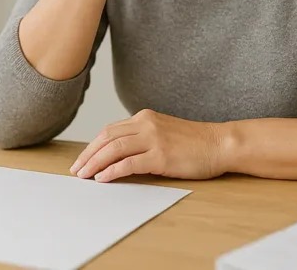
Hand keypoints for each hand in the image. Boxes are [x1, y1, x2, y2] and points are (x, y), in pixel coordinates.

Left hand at [69, 109, 226, 182]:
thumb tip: (119, 154)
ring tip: (83, 176)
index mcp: (145, 117)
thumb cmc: (195, 143)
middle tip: (76, 169)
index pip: (110, 130)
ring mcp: (154, 139)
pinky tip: (102, 178)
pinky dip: (112, 171)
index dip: (93, 146)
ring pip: (114, 149)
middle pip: (107, 138)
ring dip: (94, 163)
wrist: (220, 144)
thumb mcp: (164, 133)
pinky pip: (129, 163)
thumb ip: (143, 138)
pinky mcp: (161, 156)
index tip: (82, 159)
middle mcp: (146, 124)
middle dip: (88, 154)